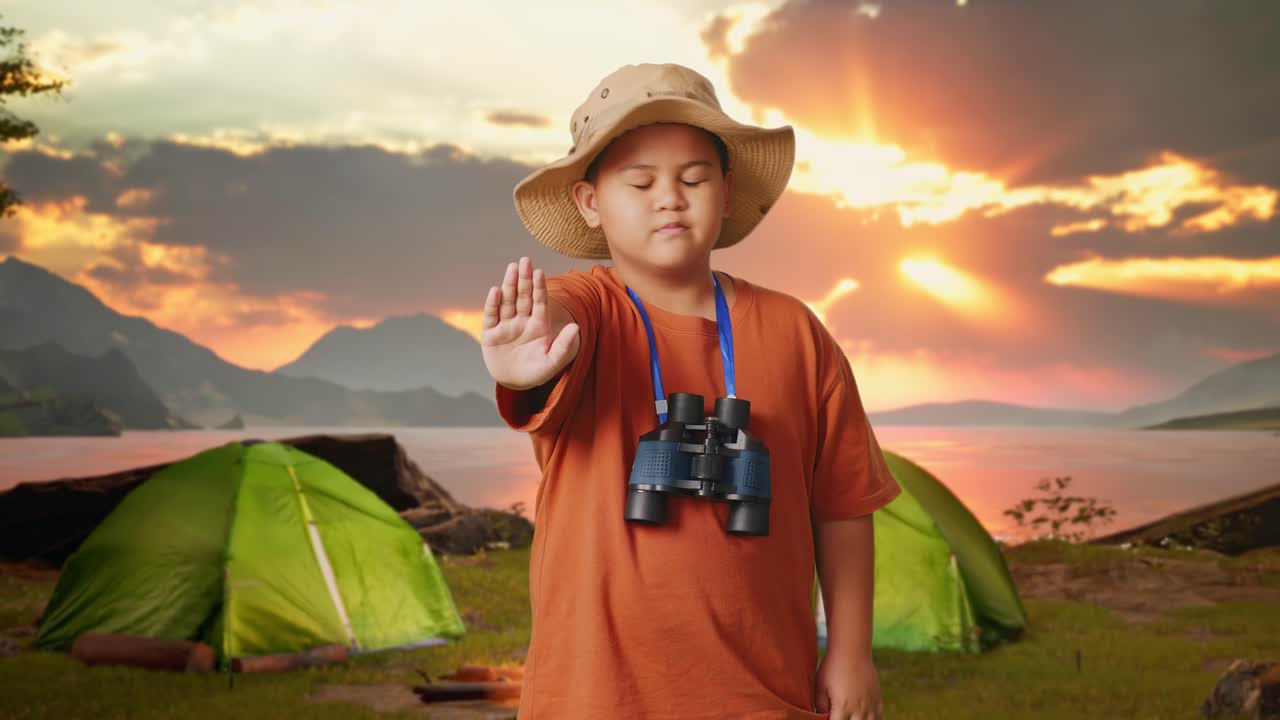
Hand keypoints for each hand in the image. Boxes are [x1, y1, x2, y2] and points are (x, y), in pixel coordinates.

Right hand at [480, 256, 579, 390]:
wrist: (515, 383)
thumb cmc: (537, 372)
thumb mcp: (553, 362)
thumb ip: (565, 346)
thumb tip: (576, 327)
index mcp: (538, 325)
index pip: (540, 302)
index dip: (539, 287)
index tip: (539, 271)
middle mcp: (522, 321)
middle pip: (523, 296)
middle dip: (524, 279)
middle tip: (524, 260)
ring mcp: (506, 326)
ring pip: (508, 302)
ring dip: (509, 285)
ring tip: (512, 268)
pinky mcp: (490, 334)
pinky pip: (491, 316)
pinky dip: (493, 304)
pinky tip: (495, 291)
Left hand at [813, 649, 882, 719]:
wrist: (851, 650)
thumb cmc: (832, 667)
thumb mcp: (820, 687)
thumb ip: (820, 706)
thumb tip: (821, 717)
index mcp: (843, 707)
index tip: (830, 718)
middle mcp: (859, 709)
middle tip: (840, 716)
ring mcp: (870, 704)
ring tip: (853, 718)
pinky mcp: (877, 697)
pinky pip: (879, 715)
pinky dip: (873, 719)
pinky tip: (866, 717)